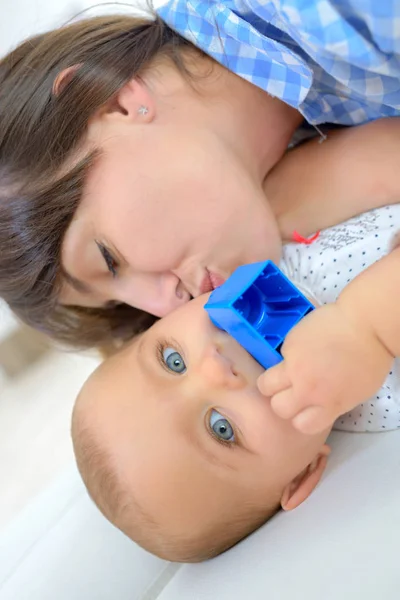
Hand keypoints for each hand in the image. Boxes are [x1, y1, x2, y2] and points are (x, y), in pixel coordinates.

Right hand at [257, 303, 392, 433]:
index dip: (301, 416)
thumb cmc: (370, 359)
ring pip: (266, 384)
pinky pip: (281, 355)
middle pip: (279, 407)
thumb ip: (332, 402)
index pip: (300, 424)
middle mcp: (307, 389)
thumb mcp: (356, 393)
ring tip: (285, 372)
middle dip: (282, 401)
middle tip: (290, 390)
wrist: (366, 323)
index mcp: (328, 404)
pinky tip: (306, 344)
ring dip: (273, 382)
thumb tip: (317, 401)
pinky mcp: (288, 345)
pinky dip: (290, 353)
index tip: (305, 407)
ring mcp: (294, 366)